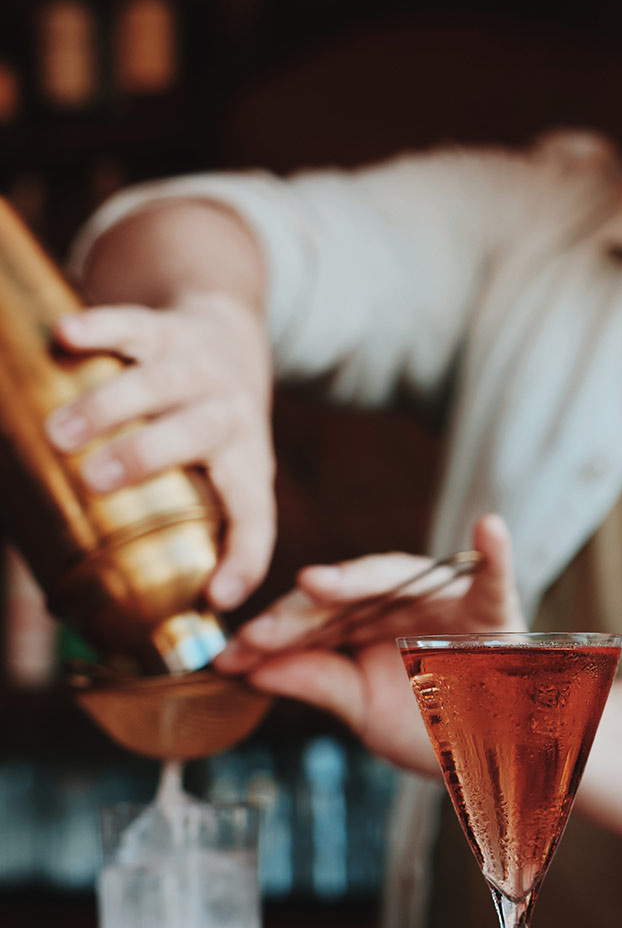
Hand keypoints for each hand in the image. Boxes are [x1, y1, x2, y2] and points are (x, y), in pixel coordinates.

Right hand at [46, 290, 274, 609]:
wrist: (228, 337)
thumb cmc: (207, 432)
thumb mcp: (214, 478)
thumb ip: (161, 530)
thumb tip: (71, 604)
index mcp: (248, 464)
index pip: (256, 517)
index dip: (245, 560)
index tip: (218, 597)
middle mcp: (231, 414)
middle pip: (197, 432)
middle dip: (146, 455)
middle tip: (97, 479)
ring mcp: (201, 367)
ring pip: (160, 381)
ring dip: (110, 404)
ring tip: (60, 431)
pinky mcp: (167, 326)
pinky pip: (134, 324)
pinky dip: (101, 328)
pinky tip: (65, 335)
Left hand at [215, 514, 523, 768]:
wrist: (495, 756)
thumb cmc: (432, 725)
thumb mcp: (361, 709)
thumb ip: (315, 681)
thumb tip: (249, 668)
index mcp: (366, 623)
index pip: (311, 619)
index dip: (271, 634)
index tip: (227, 658)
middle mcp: (401, 602)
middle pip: (342, 597)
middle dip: (295, 616)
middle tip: (255, 636)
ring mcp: (446, 601)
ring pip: (397, 579)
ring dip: (357, 578)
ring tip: (316, 582)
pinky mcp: (495, 609)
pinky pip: (495, 578)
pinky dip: (496, 554)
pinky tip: (488, 530)